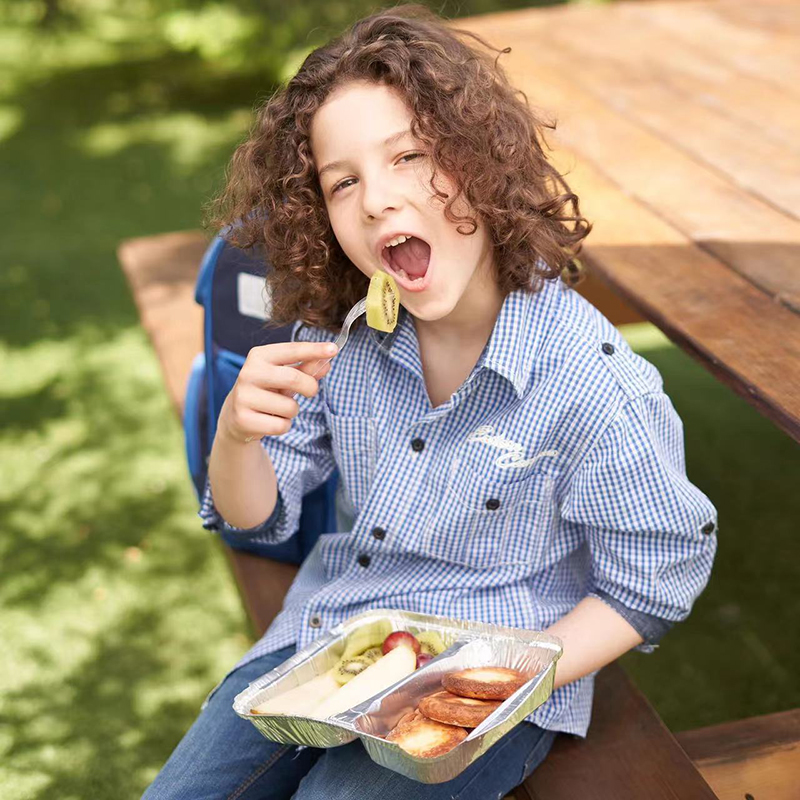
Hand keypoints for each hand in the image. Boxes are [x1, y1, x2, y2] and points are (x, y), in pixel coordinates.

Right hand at [218, 341, 337, 443]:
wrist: (236, 414)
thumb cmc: (267, 389)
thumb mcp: (285, 375)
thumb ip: (306, 368)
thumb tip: (327, 363)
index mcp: (259, 356)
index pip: (292, 350)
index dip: (314, 350)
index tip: (334, 349)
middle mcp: (248, 373)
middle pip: (293, 378)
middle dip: (310, 387)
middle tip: (311, 391)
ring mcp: (243, 397)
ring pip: (290, 407)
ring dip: (293, 411)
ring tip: (279, 408)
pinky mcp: (243, 420)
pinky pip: (281, 426)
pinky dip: (284, 425)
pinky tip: (271, 420)